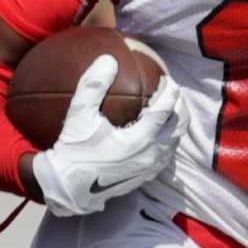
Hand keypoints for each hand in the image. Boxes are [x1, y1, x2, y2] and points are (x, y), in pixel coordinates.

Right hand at [29, 52, 184, 216]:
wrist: (68, 187)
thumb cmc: (73, 151)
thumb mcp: (79, 116)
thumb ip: (93, 86)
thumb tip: (108, 59)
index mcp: (139, 140)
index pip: (165, 109)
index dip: (169, 90)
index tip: (165, 79)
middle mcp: (150, 155)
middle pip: (179, 125)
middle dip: (180, 105)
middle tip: (172, 91)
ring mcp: (149, 168)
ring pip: (175, 142)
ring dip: (176, 123)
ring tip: (169, 110)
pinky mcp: (145, 177)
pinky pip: (166, 155)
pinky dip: (168, 139)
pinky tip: (158, 133)